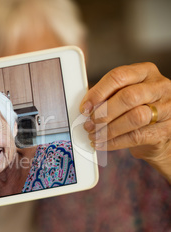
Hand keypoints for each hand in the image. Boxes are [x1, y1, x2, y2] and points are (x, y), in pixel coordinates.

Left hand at [80, 62, 170, 177]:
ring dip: (108, 129)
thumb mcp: (124, 95)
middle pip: (128, 97)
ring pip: (135, 117)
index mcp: (145, 72)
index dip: (98, 92)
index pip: (119, 76)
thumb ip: (108, 96)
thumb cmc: (137, 108)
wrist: (159, 131)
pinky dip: (114, 142)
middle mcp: (159, 87)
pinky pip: (136, 136)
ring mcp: (167, 108)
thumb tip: (86, 107)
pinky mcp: (165, 130)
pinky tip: (103, 143)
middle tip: (90, 123)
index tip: (85, 107)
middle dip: (104, 112)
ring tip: (94, 135)